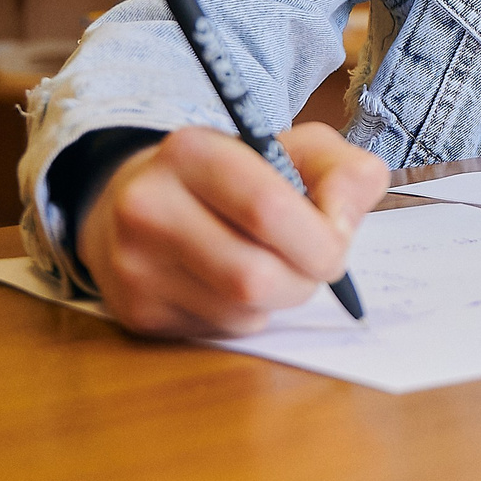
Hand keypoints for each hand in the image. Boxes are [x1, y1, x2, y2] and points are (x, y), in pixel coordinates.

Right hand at [77, 124, 389, 337]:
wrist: (144, 202)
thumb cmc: (239, 175)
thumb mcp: (297, 149)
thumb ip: (345, 172)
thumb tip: (342, 225)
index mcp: (192, 152)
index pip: (268, 210)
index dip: (321, 236)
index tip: (337, 237)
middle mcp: (149, 206)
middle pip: (255, 276)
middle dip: (306, 278)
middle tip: (315, 263)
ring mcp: (134, 264)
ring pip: (241, 311)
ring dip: (280, 299)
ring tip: (273, 264)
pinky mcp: (136, 310)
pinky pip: (220, 330)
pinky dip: (249, 315)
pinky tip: (234, 283)